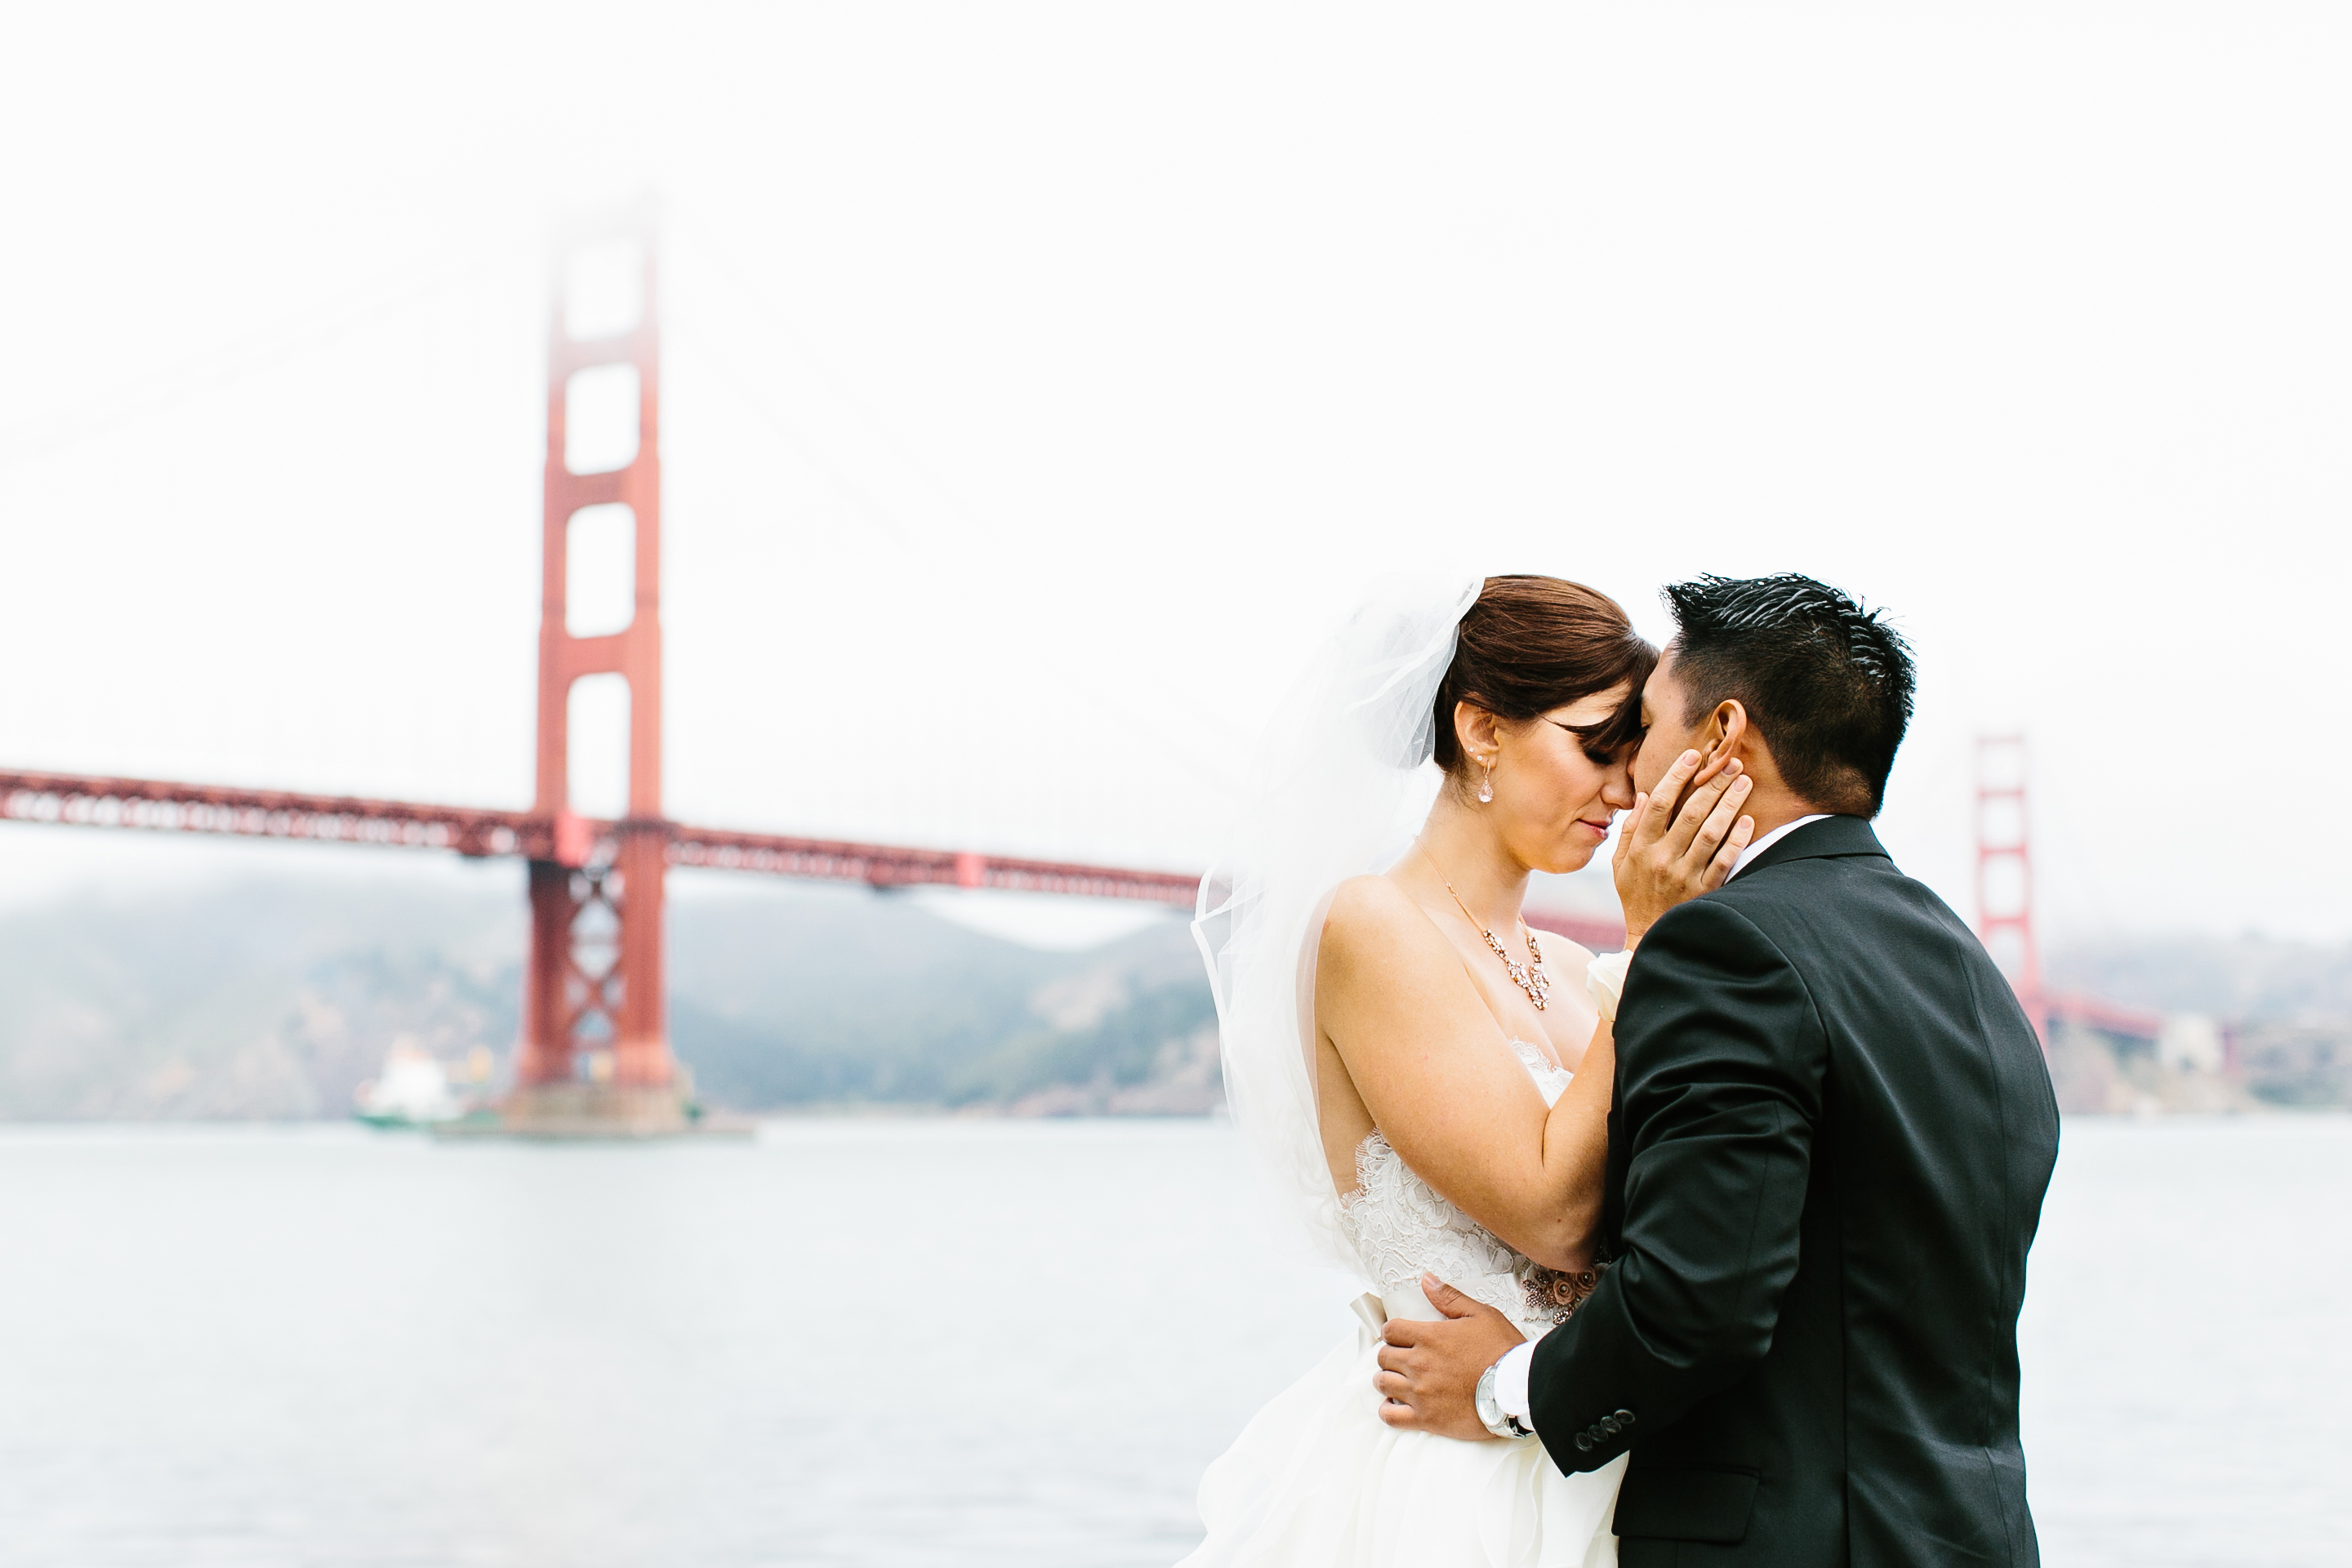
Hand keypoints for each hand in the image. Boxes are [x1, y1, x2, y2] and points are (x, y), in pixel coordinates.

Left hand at [1373, 1274, 1525, 1440]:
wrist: (1517, 1389)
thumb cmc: (1502, 1351)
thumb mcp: (1480, 1314)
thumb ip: (1449, 1298)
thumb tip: (1427, 1281)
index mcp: (1429, 1337)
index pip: (1390, 1331)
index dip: (1393, 1332)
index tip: (1399, 1337)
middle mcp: (1419, 1364)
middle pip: (1384, 1357)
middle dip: (1391, 1355)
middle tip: (1403, 1359)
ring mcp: (1420, 1393)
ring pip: (1383, 1383)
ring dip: (1387, 1380)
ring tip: (1399, 1380)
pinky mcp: (1426, 1418)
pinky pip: (1390, 1416)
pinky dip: (1388, 1410)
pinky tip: (1395, 1405)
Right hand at [1613, 749, 1753, 947]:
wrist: (1651, 938)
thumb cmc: (1635, 896)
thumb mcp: (1620, 864)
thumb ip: (1631, 829)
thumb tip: (1644, 795)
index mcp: (1641, 848)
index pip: (1659, 803)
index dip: (1677, 776)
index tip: (1693, 756)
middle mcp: (1662, 859)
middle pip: (1691, 812)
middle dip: (1712, 784)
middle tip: (1730, 763)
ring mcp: (1685, 875)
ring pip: (1711, 832)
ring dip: (1729, 804)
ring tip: (1744, 783)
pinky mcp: (1705, 891)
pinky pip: (1724, 860)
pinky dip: (1737, 839)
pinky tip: (1748, 821)